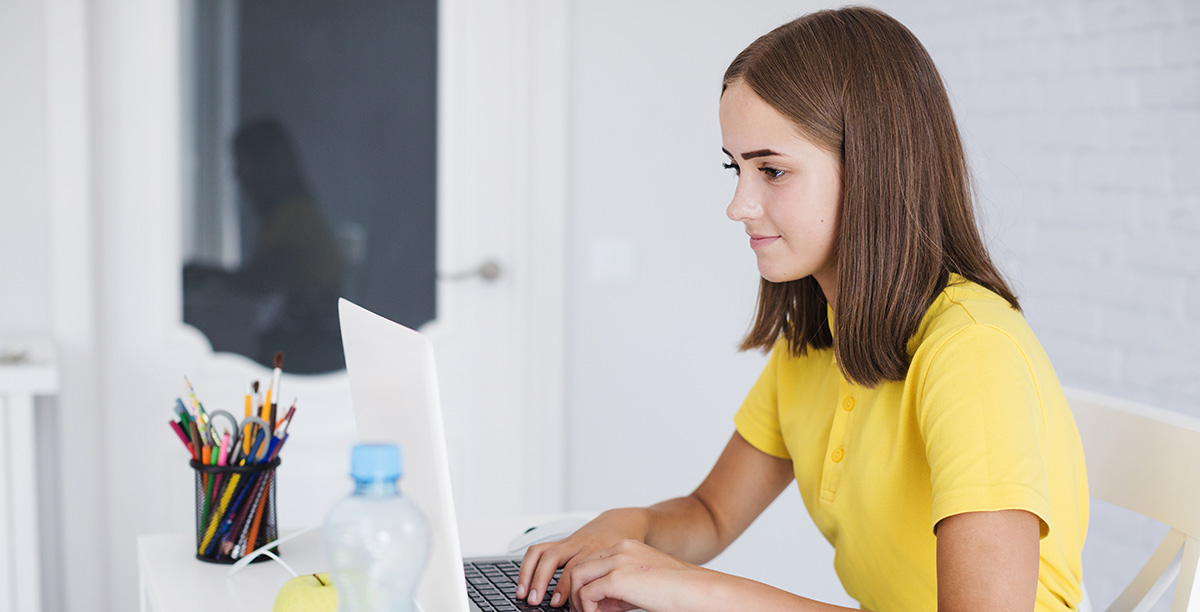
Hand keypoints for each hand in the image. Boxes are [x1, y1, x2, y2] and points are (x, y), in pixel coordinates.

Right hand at [516, 510, 647, 606]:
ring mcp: (570, 542)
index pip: (575, 569)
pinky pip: (540, 549)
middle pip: (554, 558)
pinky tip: (524, 579)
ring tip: (523, 593)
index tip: (557, 603)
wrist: (624, 522)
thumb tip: (597, 610)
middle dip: (542, 580)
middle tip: (535, 600)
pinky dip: (528, 564)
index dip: (564, 588)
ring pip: (543, 552)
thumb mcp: (624, 569)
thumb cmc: (624, 551)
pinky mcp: (562, 541)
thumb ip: (611, 588)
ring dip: (529, 573)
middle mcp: (581, 545)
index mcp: (598, 552)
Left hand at [569, 539, 707, 611]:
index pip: (592, 560)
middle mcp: (620, 549)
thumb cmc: (678, 590)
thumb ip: (621, 588)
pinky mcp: (618, 578)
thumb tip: (602, 603)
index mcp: (627, 547)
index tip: (592, 603)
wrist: (697, 591)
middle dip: (577, 591)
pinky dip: (587, 608)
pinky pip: (587, 593)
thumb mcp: (642, 583)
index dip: (587, 583)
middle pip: (580, 566)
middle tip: (585, 611)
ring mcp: (618, 561)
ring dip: (578, 600)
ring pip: (577, 577)